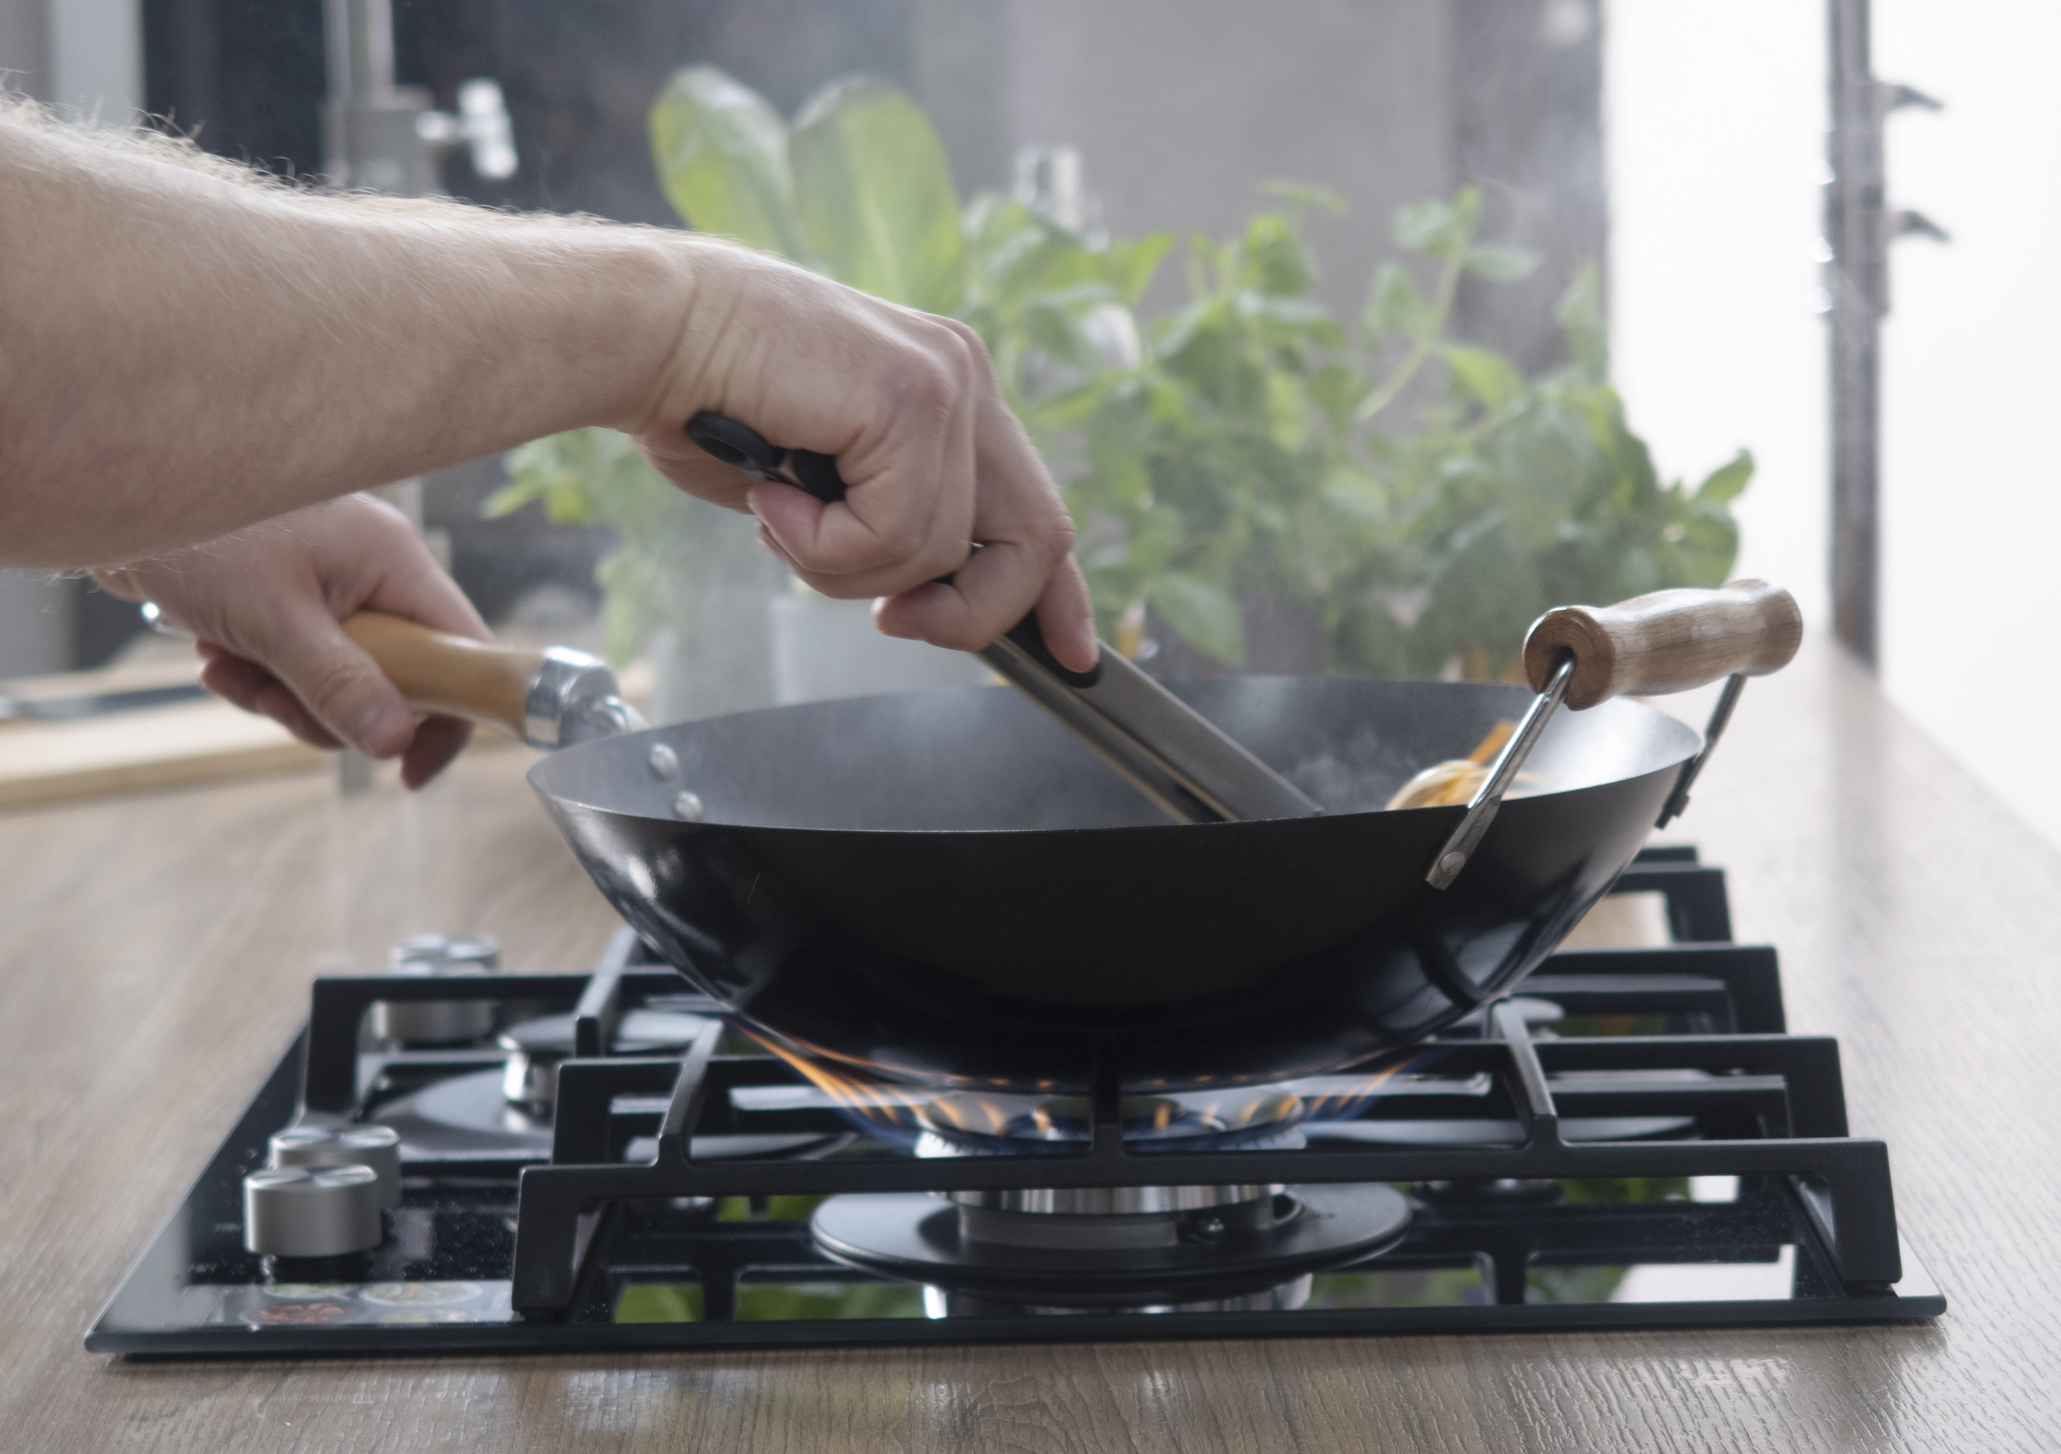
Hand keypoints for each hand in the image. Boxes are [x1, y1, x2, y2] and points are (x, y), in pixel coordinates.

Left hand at [93, 495, 489, 788]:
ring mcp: (335, 585)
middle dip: (329, 706)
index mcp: (394, 561)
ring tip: (227, 668)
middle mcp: (375, 571)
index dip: (450, 714)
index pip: (461, 650)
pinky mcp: (294, 598)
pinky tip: (217, 656)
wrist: (118, 500)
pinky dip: (261, 673)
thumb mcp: (273, 621)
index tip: (409, 770)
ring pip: (341, 679)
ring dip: (282, 693)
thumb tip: (395, 742)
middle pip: (395, 676)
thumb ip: (337, 684)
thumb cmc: (200, 538)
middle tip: (274, 702)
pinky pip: (302, 663)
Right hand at [627, 245, 1098, 672]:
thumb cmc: (707, 400)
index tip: (1070, 654)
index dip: (1058, 594)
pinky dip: (822, 544)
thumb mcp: (821, 484)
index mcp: (949, 392)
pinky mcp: (911, 398)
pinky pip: (896, 533)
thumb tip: (920, 597)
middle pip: (1034, 539)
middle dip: (968, 612)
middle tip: (891, 621)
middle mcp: (964, 378)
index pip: (1036, 508)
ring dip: (845, 567)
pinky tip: (774, 493)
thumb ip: (885, 521)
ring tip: (781, 513)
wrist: (645, 332)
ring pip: (941, 550)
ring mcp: (947, 382)